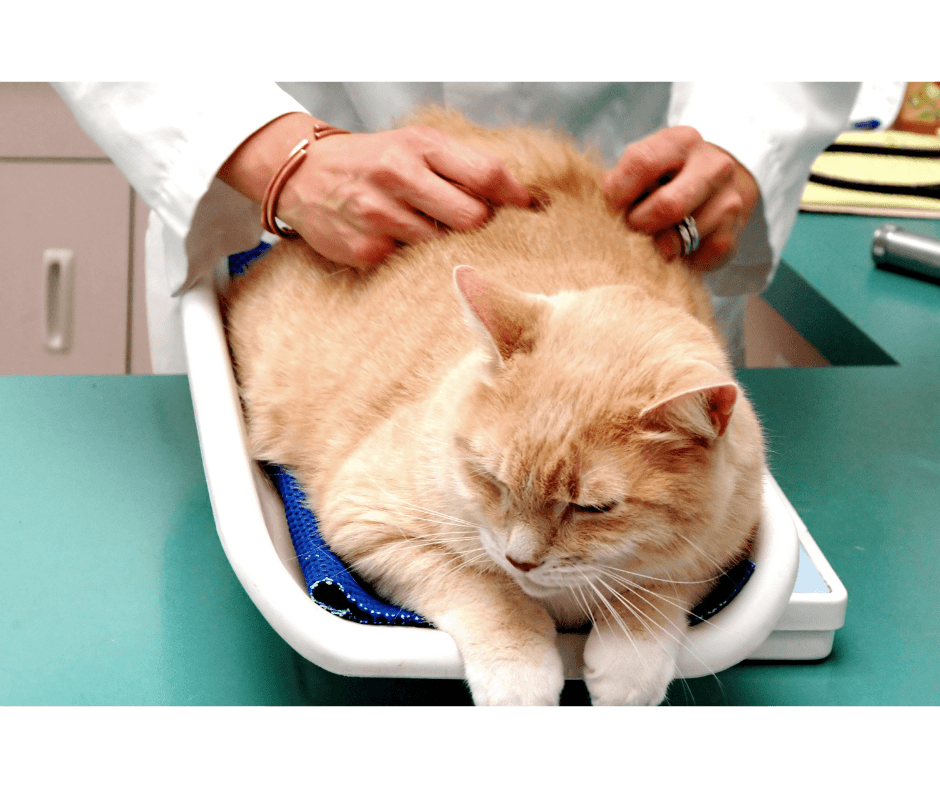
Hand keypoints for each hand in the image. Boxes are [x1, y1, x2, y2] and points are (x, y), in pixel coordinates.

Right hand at [220, 113, 531, 268]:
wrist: (304, 174)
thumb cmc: (372, 161)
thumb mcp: (415, 145)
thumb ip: (462, 166)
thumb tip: (518, 198)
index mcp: (418, 146)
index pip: (486, 174)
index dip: (517, 197)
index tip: (534, 211)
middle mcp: (398, 176)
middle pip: (472, 217)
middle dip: (480, 227)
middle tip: (473, 228)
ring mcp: (378, 216)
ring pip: (441, 247)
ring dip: (445, 247)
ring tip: (429, 233)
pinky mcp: (363, 250)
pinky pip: (409, 266)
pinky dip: (413, 262)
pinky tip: (401, 246)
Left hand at [603, 126, 759, 271]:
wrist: (715, 186)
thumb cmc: (665, 178)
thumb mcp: (644, 167)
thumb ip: (622, 182)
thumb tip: (603, 214)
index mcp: (682, 141)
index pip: (642, 162)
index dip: (618, 191)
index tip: (611, 206)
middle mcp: (713, 166)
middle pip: (668, 206)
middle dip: (639, 224)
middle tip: (631, 228)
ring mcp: (729, 201)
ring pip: (680, 239)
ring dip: (657, 247)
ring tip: (653, 238)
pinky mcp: (732, 234)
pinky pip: (696, 258)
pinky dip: (678, 260)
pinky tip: (676, 248)